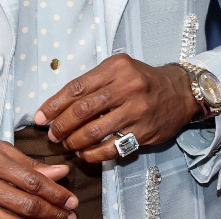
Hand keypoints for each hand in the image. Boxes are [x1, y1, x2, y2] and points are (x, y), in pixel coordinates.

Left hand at [34, 55, 199, 162]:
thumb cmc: (143, 80)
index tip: (40, 117)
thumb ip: (93, 83)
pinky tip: (85, 154)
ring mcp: (137, 110)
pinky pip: (111, 147)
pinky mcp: (144, 131)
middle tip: (53, 134)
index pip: (77, 87)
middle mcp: (127, 86)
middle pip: (83, 109)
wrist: (180, 91)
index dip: (54, 104)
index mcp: (117, 67)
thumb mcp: (120, 70)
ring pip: (94, 130)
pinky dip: (92, 154)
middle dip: (61, 125)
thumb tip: (58, 106)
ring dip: (74, 142)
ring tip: (68, 144)